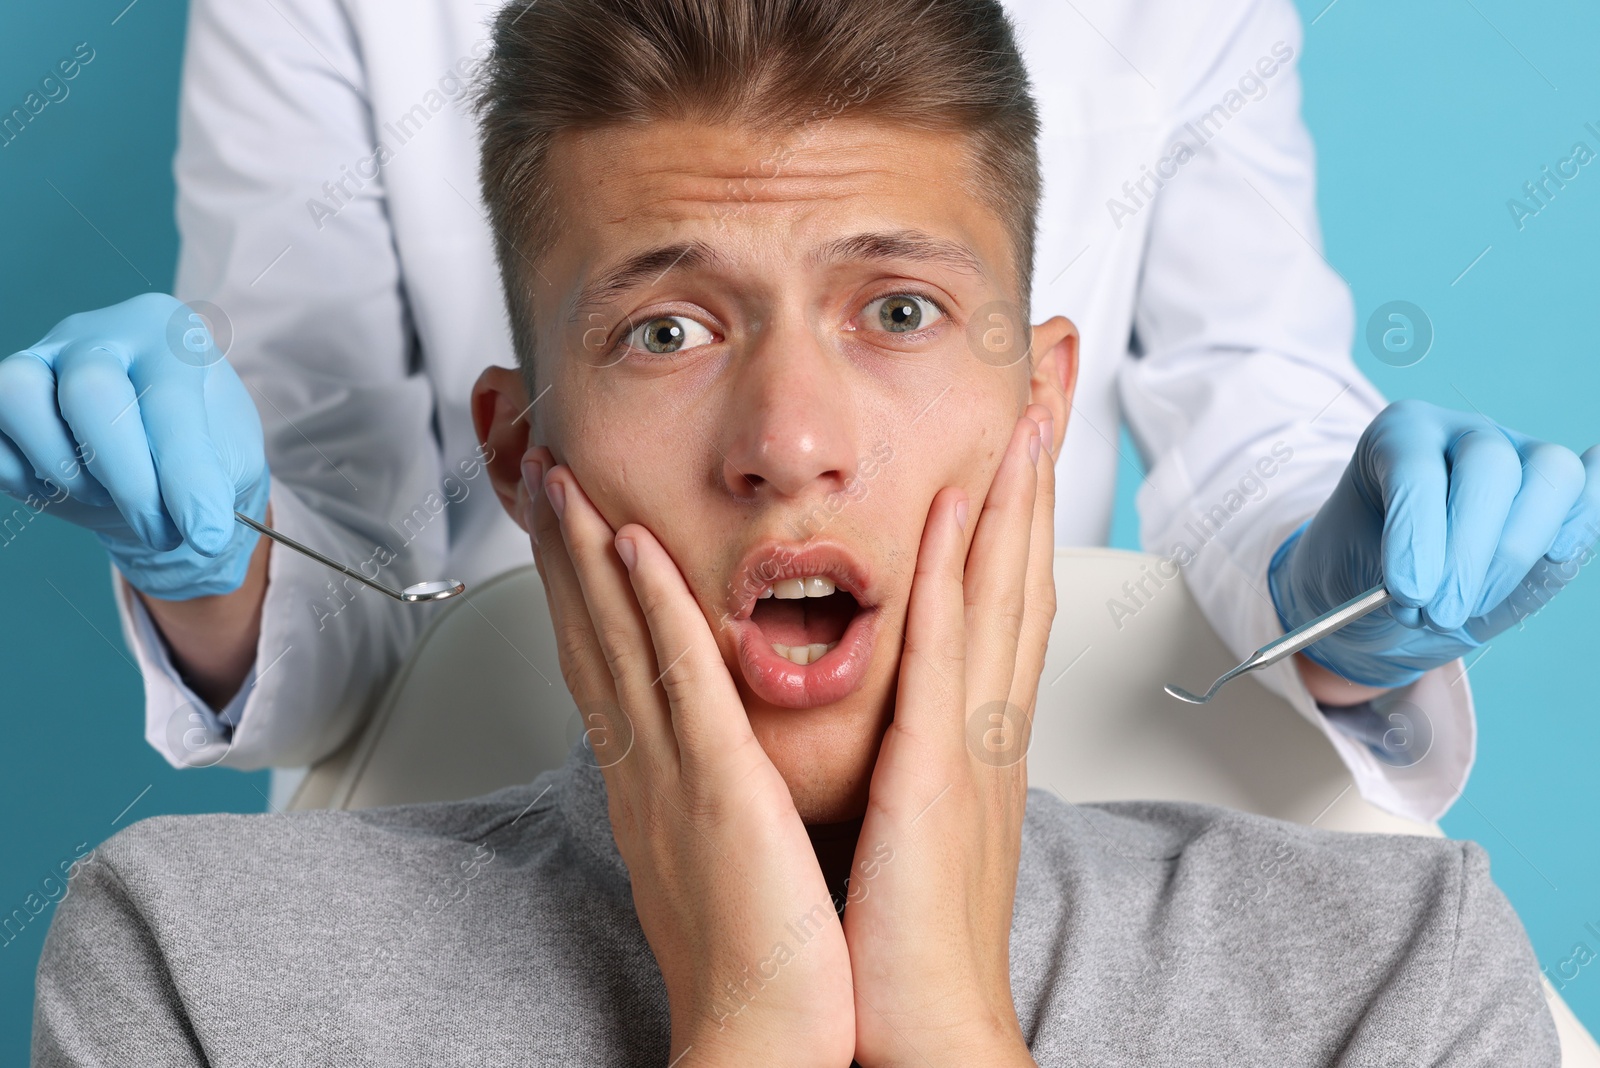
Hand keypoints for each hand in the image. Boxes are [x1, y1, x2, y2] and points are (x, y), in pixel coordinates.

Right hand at [0, 293, 267, 597]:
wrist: (160, 467)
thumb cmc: (203, 450)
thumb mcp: (231, 461)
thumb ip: (213, 480)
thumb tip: (200, 527)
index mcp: (167, 334)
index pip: (169, 401)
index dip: (187, 477)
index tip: (206, 534)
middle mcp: (98, 334)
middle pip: (90, 389)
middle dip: (127, 478)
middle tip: (159, 528)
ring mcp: (40, 360)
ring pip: (16, 394)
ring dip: (64, 468)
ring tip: (107, 496)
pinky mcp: (0, 401)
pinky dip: (24, 479)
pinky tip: (69, 491)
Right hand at [525, 447, 855, 1067]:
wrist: (764, 1038)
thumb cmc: (755, 958)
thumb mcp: (715, 853)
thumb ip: (701, 792)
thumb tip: (702, 756)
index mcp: (652, 784)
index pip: (604, 664)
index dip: (578, 588)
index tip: (567, 525)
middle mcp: (644, 769)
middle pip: (590, 638)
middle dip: (561, 551)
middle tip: (541, 474)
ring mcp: (671, 774)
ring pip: (619, 641)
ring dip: (587, 553)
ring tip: (562, 479)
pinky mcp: (716, 788)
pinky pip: (677, 680)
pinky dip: (650, 608)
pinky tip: (630, 545)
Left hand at [843, 407, 1052, 1067]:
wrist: (926, 1033)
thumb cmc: (910, 940)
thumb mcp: (919, 822)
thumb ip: (920, 755)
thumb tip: (910, 715)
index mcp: (976, 737)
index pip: (1007, 596)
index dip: (1021, 510)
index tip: (1024, 434)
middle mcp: (988, 726)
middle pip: (1022, 571)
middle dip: (1038, 471)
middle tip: (1051, 382)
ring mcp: (972, 744)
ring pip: (999, 593)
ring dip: (1012, 495)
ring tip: (1023, 408)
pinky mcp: (937, 775)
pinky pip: (946, 655)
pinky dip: (957, 576)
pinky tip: (958, 510)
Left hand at [1269, 399, 1599, 688]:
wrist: (1379, 609)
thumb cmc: (1363, 578)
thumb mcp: (1360, 572)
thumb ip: (1410, 555)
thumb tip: (1478, 541)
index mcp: (1399, 434)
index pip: (1417, 469)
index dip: (1417, 534)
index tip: (1407, 592)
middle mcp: (1462, 433)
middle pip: (1490, 466)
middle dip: (1468, 551)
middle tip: (1439, 613)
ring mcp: (1518, 453)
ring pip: (1549, 475)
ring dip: (1515, 553)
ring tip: (1465, 610)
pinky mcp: (1556, 491)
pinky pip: (1584, 495)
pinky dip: (1580, 522)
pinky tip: (1557, 552)